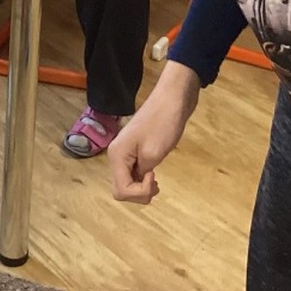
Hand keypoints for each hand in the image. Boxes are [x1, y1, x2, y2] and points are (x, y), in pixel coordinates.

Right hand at [109, 63, 199, 203]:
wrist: (173, 98)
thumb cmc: (164, 123)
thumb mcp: (153, 153)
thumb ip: (142, 173)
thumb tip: (139, 179)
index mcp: (117, 155)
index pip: (121, 191)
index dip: (139, 191)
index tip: (154, 175)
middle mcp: (116, 155)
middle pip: (121, 189)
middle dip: (139, 193)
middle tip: (157, 182)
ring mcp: (125, 152)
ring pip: (127, 182)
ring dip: (142, 187)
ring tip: (157, 180)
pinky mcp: (135, 150)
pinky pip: (133, 173)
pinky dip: (143, 179)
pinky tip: (153, 175)